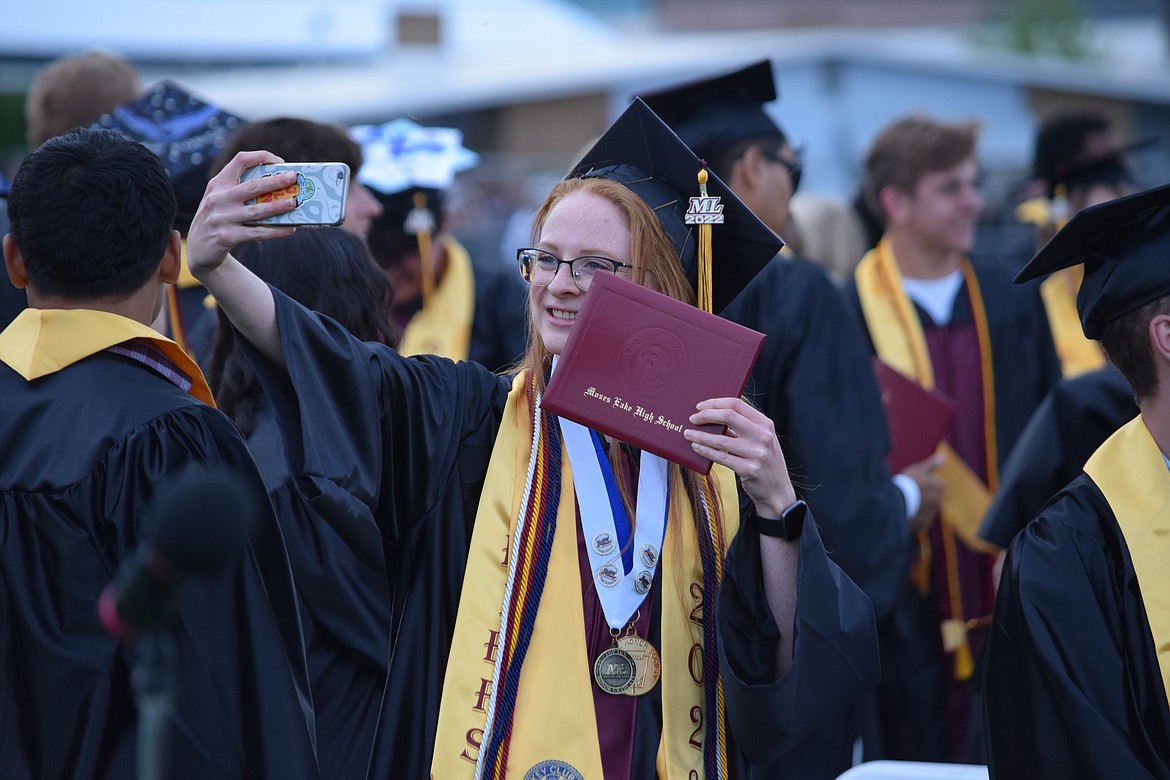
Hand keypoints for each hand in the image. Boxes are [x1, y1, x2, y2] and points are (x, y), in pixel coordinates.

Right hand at [186, 150, 297, 280]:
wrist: (198, 250)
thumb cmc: (218, 220)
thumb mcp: (220, 200)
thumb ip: (240, 190)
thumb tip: (278, 186)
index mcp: (218, 184)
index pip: (240, 161)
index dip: (261, 157)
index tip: (279, 162)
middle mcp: (218, 198)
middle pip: (252, 186)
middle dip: (276, 181)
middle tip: (294, 178)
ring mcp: (221, 218)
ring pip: (256, 211)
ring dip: (278, 207)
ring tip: (295, 203)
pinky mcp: (225, 237)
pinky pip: (256, 233)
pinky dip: (275, 231)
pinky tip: (290, 229)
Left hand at [685, 397, 795, 518]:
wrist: (778, 492)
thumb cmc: (763, 463)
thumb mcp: (760, 440)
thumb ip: (742, 428)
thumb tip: (712, 416)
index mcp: (765, 424)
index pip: (737, 404)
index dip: (715, 403)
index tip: (700, 406)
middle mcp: (763, 436)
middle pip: (728, 416)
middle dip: (706, 415)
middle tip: (692, 419)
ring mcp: (757, 453)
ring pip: (721, 439)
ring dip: (700, 436)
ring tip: (688, 434)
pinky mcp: (749, 470)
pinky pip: (721, 457)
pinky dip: (705, 451)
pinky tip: (696, 448)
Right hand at [901, 452, 943, 533]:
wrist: (897, 503)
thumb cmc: (908, 483)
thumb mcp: (919, 469)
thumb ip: (932, 465)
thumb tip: (943, 457)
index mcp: (938, 487)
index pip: (935, 484)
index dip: (923, 483)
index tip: (913, 483)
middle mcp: (938, 501)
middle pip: (931, 498)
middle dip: (923, 496)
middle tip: (908, 493)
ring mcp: (931, 514)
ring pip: (926, 510)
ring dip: (919, 507)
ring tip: (904, 503)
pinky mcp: (923, 525)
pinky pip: (920, 520)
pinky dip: (914, 517)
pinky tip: (904, 512)